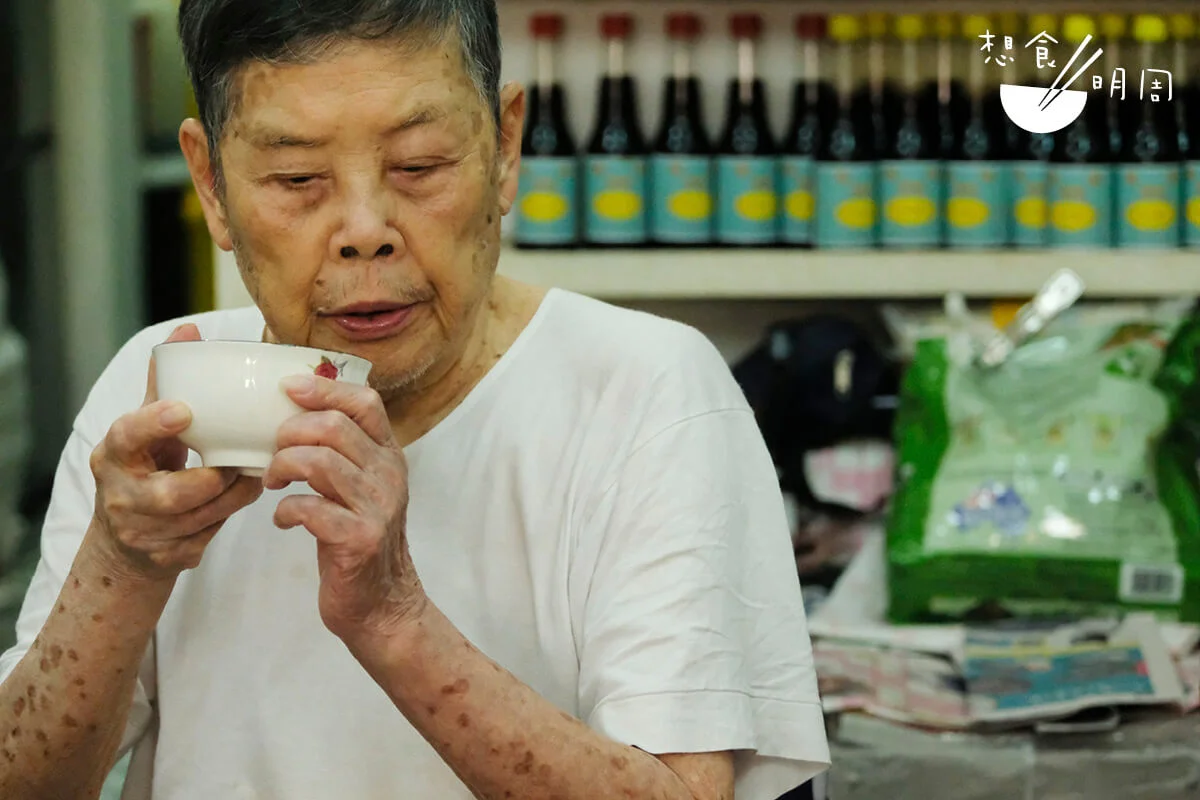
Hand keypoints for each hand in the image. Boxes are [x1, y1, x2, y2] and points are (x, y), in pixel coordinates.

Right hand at [90, 324, 264, 582]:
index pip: (127, 436)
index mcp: (113, 454)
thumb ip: (166, 382)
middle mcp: (121, 496)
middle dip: (214, 479)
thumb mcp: (146, 427)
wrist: (127, 539)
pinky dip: (231, 515)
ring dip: (235, 495)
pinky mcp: (167, 558)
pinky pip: (211, 535)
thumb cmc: (144, 468)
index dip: (154, 424)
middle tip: (240, 460)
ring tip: (254, 473)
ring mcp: (143, 532)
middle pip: (173, 493)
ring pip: (202, 517)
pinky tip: (242, 498)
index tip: (185, 411)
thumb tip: (190, 329)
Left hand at [265, 375, 424, 644]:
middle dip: (290, 433)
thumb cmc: (358, 540)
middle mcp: (388, 476)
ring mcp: (377, 507)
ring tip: (272, 483)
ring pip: (320, 462)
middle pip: (334, 427)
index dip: (325, 388)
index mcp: (389, 456)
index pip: (366, 402)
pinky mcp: (359, 539)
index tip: (288, 388)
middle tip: (273, 454)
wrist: (382, 604)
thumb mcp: (360, 487)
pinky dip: (285, 510)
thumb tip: (291, 413)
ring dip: (282, 467)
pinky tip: (282, 520)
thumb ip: (341, 453)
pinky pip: (310, 509)